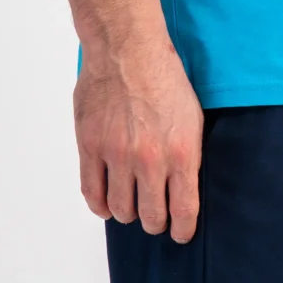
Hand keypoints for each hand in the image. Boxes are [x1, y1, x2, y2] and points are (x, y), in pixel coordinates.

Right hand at [75, 32, 204, 241]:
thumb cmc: (164, 78)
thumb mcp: (192, 118)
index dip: (183, 230)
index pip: (184, 211)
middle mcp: (149, 160)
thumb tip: (183, 188)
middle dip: (154, 222)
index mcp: (181, 154)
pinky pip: (91, 191)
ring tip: (130, 204)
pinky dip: (100, 204)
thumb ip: (187, 156)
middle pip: (150, 217)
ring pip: (120, 209)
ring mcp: (116, 155)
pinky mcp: (90, 146)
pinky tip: (106, 203)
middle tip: (154, 217)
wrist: (127, 50)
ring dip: (127, 212)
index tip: (180, 233)